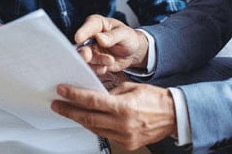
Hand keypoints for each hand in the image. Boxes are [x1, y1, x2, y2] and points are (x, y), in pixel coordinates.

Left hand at [51, 83, 177, 149]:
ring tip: (68, 111)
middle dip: (69, 110)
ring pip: (94, 128)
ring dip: (79, 119)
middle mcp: (122, 124)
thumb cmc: (155, 100)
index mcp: (124, 107)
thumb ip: (110, 93)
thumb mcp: (131, 89)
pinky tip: (87, 120)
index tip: (61, 91)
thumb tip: (92, 95)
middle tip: (57, 104)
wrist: (175, 116)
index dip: (73, 96)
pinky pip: (104, 134)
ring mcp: (124, 136)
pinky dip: (94, 127)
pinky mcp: (127, 143)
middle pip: (87, 118)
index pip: (91, 101)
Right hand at [73, 14, 151, 78]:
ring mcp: (90, 50)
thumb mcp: (125, 34)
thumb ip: (113, 36)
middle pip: (81, 44)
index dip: (82, 32)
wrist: (133, 52)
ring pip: (86, 57)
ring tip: (110, 61)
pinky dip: (97, 69)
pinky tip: (105, 68)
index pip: (88, 27)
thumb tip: (99, 38)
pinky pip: (91, 67)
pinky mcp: (93, 61)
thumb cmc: (128, 38)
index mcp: (96, 24)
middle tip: (87, 56)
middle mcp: (89, 37)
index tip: (79, 39)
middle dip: (84, 52)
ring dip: (96, 61)